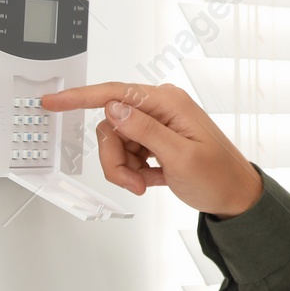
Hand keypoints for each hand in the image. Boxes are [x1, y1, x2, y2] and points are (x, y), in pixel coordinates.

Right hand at [39, 82, 263, 217]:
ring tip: (145, 183)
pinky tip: (151, 180)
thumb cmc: (218, 177)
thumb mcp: (180, 157)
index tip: (54, 101)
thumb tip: (113, 108)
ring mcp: (158, 124)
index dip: (80, 97)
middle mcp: (161, 108)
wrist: (235, 197)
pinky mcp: (156, 140)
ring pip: (116, 142)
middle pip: (111, 126)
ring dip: (124, 168)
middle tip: (132, 180)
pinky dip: (133, 171)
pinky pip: (127, 153)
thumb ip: (145, 131)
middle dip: (114, 158)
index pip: (115, 93)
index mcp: (168, 103)